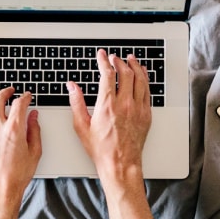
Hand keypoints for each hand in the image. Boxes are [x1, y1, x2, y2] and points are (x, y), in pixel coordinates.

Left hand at [0, 87, 41, 218]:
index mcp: (14, 129)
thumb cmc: (17, 174)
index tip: (27, 96)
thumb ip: (34, 130)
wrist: (0, 189)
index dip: (25, 97)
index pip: (19, 103)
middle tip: (9, 90)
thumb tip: (34, 117)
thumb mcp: (35, 152)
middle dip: (5, 91)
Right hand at [68, 50, 151, 179]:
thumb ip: (76, 102)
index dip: (104, 61)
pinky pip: (147, 90)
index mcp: (107, 105)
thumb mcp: (82, 126)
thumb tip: (72, 87)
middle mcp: (124, 104)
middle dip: (119, 61)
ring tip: (130, 59)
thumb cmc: (101, 148)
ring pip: (139, 79)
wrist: (120, 163)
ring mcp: (138, 109)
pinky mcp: (146, 114)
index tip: (102, 55)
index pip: (107, 74)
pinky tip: (142, 74)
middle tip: (114, 57)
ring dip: (135, 66)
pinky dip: (145, 79)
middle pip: (125, 73)